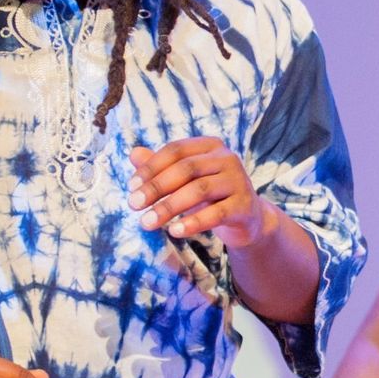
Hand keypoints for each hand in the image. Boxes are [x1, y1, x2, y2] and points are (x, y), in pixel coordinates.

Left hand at [129, 140, 276, 249]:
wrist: (247, 219)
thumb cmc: (211, 195)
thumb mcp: (185, 180)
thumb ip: (161, 167)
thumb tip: (133, 153)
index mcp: (210, 146)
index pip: (176, 150)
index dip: (151, 167)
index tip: (131, 187)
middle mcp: (227, 158)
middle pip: (186, 169)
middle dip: (156, 187)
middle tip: (133, 205)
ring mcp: (238, 181)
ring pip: (200, 190)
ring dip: (169, 207)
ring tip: (147, 223)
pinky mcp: (244, 206)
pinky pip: (216, 213)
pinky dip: (193, 223)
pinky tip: (174, 231)